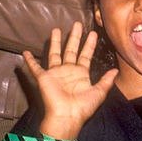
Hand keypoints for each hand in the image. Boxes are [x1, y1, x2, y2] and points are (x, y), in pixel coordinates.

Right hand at [23, 22, 117, 140]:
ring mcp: (56, 74)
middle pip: (71, 50)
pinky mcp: (44, 78)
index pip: (86, 55)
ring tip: (56, 29)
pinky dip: (29, 60)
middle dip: (74, 37)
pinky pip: (35, 68)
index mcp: (81, 74)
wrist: (67, 116)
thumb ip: (106, 80)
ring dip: (55, 42)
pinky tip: (25, 52)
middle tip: (77, 24)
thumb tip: (116, 70)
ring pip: (55, 53)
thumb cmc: (83, 107)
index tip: (92, 33)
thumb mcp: (99, 92)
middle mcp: (68, 71)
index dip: (89, 44)